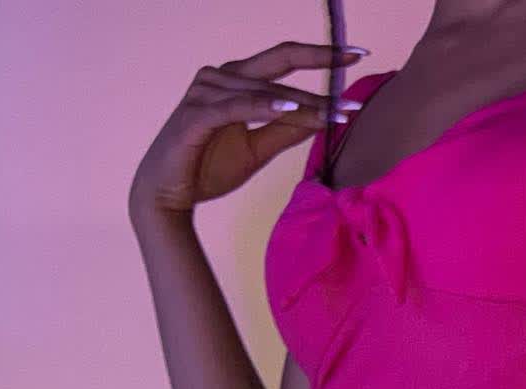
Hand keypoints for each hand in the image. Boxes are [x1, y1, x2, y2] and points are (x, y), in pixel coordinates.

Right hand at [128, 40, 364, 216]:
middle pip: (278, 60)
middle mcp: (222, 76)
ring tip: (334, 110)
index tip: (358, 55)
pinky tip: (290, 109)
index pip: (285, 60)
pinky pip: (237, 107)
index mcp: (238, 81)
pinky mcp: (196, 114)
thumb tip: (324, 116)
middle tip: (355, 70)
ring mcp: (206, 91)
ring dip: (302, 100)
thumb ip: (287, 130)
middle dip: (321, 65)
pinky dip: (264, 107)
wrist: (167, 195)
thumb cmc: (208, 168)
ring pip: (265, 89)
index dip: (321, 55)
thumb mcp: (258, 149)